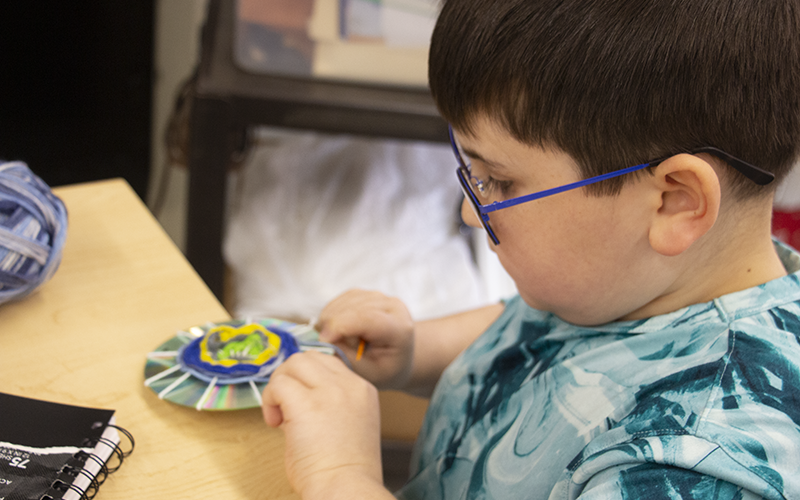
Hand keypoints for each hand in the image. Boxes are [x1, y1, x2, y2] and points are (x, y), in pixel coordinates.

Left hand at [262, 351, 384, 498]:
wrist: (346, 489)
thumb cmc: (344, 472)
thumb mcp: (349, 426)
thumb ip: (330, 405)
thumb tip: (296, 399)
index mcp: (362, 391)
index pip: (328, 363)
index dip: (306, 379)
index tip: (299, 401)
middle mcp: (348, 385)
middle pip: (309, 357)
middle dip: (290, 377)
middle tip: (285, 406)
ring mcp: (329, 391)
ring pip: (293, 363)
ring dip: (279, 386)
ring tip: (280, 415)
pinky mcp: (305, 404)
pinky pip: (279, 385)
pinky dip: (270, 401)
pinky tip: (275, 424)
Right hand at [316, 289, 414, 389]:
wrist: (398, 355)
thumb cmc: (386, 367)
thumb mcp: (370, 374)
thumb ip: (348, 358)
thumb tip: (325, 340)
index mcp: (399, 327)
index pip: (367, 318)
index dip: (341, 326)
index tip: (323, 341)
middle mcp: (391, 305)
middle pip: (350, 309)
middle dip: (334, 329)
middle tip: (336, 349)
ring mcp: (377, 296)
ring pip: (341, 304)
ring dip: (331, 323)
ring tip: (342, 342)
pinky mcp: (363, 294)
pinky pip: (338, 302)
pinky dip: (331, 317)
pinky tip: (338, 332)